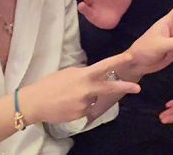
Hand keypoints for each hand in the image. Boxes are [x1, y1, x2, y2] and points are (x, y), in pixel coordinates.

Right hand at [18, 53, 140, 124]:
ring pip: (93, 99)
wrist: (35, 103)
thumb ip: (83, 74)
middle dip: (124, 87)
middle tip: (138, 88)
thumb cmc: (50, 85)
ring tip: (69, 97)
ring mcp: (84, 103)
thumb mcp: (68, 73)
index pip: (103, 66)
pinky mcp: (80, 114)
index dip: (117, 62)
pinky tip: (68, 105)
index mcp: (83, 75)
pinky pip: (86, 109)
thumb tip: (94, 76)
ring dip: (87, 97)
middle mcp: (86, 89)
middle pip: (109, 87)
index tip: (129, 58)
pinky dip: (80, 106)